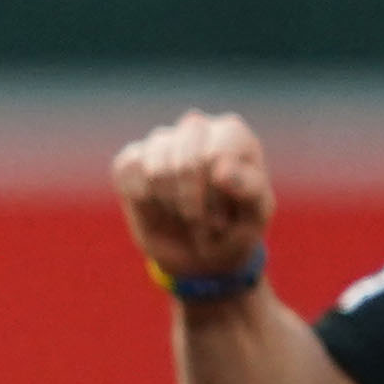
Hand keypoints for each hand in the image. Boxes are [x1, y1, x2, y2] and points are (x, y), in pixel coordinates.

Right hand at [112, 110, 273, 283]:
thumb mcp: (255, 215)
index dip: (214, 197)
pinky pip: (127, 170)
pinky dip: (142, 200)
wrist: (201, 255)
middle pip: (185, 161)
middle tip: (200, 224)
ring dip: (168, 207)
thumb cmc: (235, 229)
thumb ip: (250, 188)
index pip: (215, 156)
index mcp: (232, 135)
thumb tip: (221, 170)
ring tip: (182, 219)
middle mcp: (196, 129)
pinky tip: (158, 209)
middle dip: (191, 205)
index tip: (220, 222)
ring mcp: (162, 141)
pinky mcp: (132, 159)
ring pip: (154, 168)